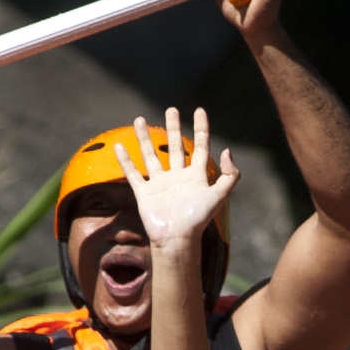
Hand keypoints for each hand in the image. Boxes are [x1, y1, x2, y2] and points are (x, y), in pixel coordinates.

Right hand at [114, 103, 240, 256]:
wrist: (177, 239)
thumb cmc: (198, 220)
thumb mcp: (220, 195)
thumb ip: (229, 175)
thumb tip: (226, 150)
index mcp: (196, 176)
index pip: (200, 146)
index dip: (201, 128)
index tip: (199, 111)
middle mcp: (178, 177)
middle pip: (175, 146)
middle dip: (173, 127)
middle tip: (171, 109)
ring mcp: (160, 184)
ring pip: (151, 155)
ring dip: (144, 138)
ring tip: (139, 119)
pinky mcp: (145, 193)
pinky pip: (133, 173)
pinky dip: (126, 160)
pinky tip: (120, 146)